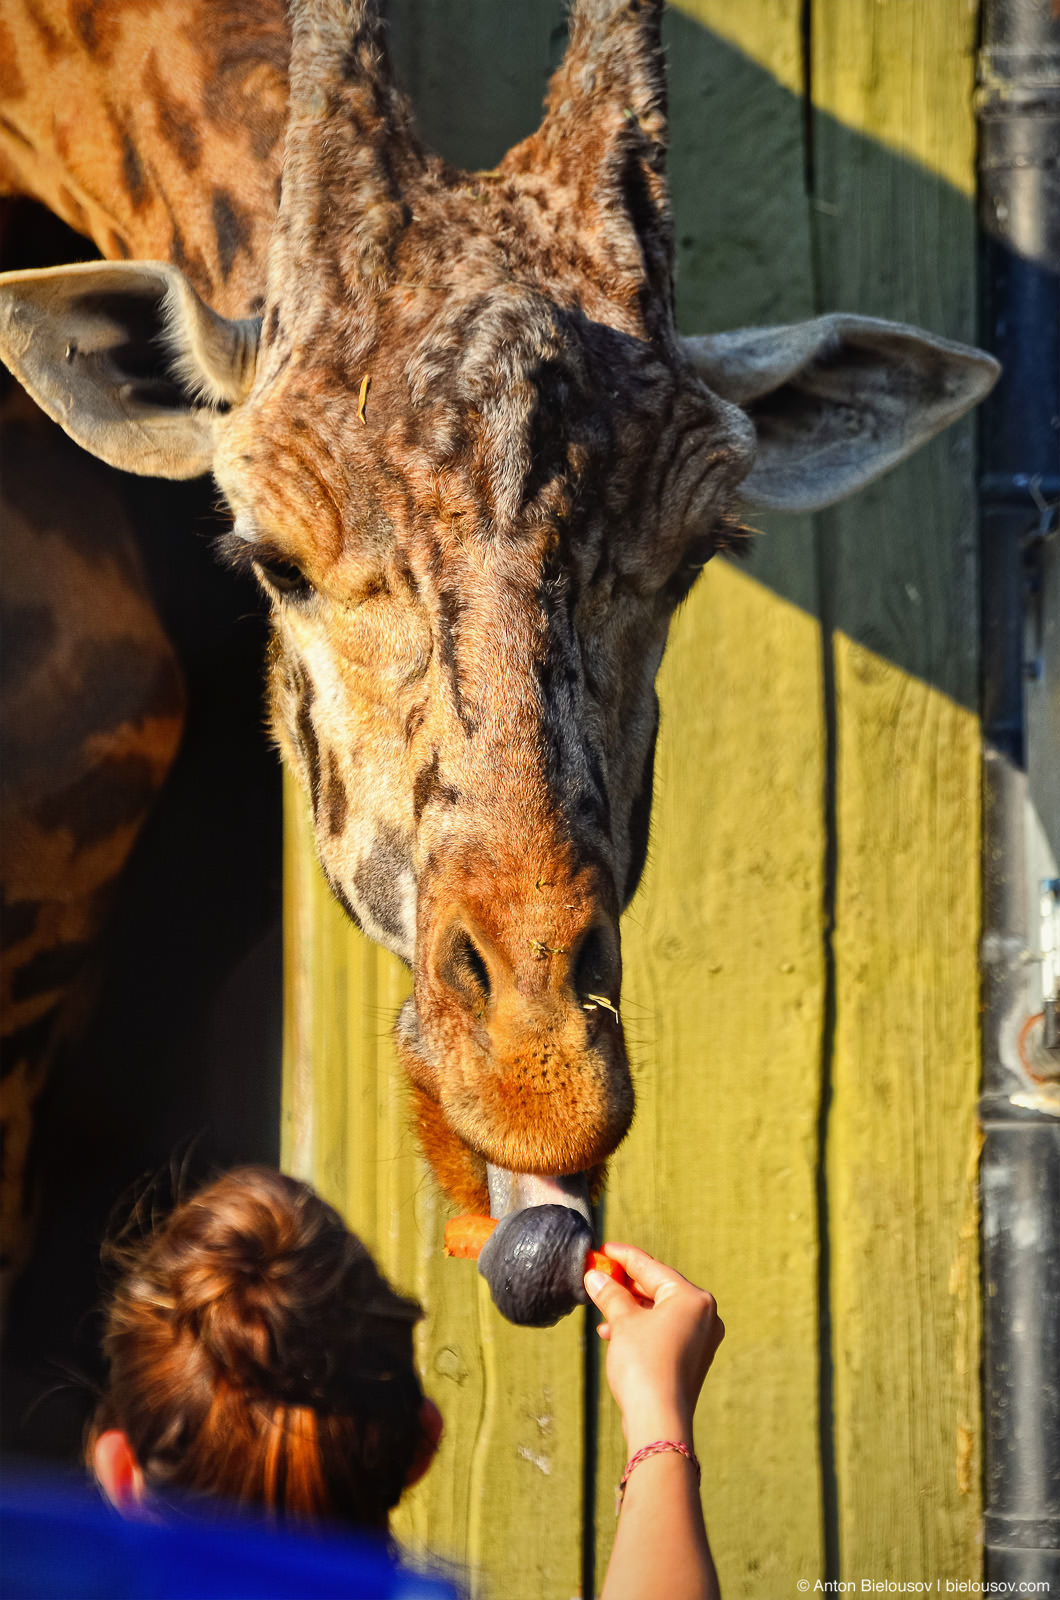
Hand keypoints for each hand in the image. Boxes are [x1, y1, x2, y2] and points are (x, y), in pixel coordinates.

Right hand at [584, 1243, 723, 1450]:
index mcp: (692, 1298)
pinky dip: (640, 1328)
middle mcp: (704, 1315)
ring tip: (602, 1313)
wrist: (659, 1420)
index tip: (604, 1250)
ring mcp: (701, 1339)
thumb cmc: (644, 1365)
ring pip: (659, 1312)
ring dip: (629, 1309)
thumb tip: (594, 1276)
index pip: (652, 1267)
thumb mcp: (623, 1321)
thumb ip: (610, 1293)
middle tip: (599, 1277)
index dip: (624, 1257)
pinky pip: (663, 1331)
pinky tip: (614, 1334)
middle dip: (625, 1285)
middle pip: (657, 1289)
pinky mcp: (692, 1358)